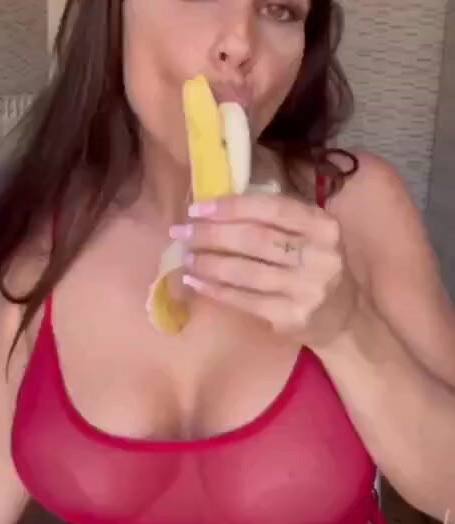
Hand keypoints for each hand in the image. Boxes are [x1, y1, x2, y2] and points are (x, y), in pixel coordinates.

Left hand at [169, 191, 359, 349]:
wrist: (343, 318)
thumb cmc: (315, 265)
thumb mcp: (310, 234)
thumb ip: (276, 217)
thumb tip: (215, 205)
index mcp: (323, 226)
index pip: (271, 208)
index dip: (230, 206)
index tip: (196, 208)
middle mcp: (319, 255)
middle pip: (253, 238)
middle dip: (210, 234)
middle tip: (180, 232)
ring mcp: (307, 288)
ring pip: (245, 271)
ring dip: (208, 262)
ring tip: (185, 256)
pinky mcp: (292, 316)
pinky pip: (244, 299)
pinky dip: (215, 289)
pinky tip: (196, 281)